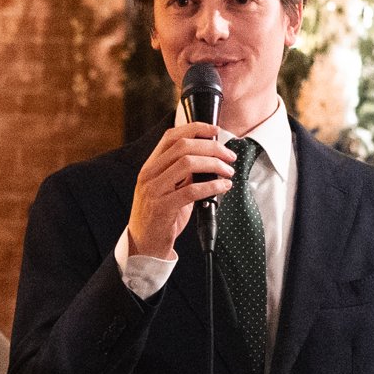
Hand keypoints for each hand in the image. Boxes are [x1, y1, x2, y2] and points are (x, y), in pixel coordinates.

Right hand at [126, 122, 234, 259]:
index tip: (215, 130)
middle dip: (212, 147)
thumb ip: (184, 173)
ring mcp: (153, 190)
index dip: (195, 128)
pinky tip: (223, 187)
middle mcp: (149, 174)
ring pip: (187, 164)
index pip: (171, 136)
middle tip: (229, 156)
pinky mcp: (162, 208)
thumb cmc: (160, 216)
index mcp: (150, 166)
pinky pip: (191, 191)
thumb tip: (211, 158)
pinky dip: (212, 185)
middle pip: (183, 146)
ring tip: (228, 172)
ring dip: (214, 164)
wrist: (144, 245)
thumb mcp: (169, 189)